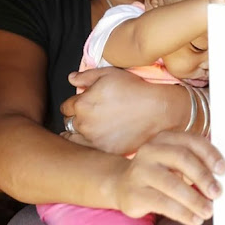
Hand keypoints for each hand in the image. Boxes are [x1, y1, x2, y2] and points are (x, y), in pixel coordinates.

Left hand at [62, 67, 185, 153]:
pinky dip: (94, 143)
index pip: (66, 107)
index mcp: (81, 104)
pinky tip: (106, 136)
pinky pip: (91, 149)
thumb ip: (86, 76)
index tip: (88, 103)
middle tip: (95, 114)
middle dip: (78, 118)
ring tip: (100, 126)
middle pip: (69, 123)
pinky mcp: (105, 150)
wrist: (158, 110)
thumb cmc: (135, 89)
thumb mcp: (110, 74)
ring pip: (77, 138)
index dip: (77, 103)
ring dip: (84, 132)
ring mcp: (94, 140)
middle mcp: (83, 123)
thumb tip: (71, 79)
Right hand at [109, 130, 224, 224]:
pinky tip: (194, 219)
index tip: (224, 170)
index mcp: (165, 138)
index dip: (210, 154)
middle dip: (203, 177)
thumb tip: (219, 180)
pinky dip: (182, 213)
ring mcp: (139, 171)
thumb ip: (195, 163)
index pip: (192, 141)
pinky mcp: (133, 193)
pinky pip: (162, 203)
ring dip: (194, 199)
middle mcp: (151, 150)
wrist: (122, 184)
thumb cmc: (158, 171)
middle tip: (217, 192)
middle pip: (182, 159)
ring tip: (208, 211)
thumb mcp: (175, 161)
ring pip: (172, 184)